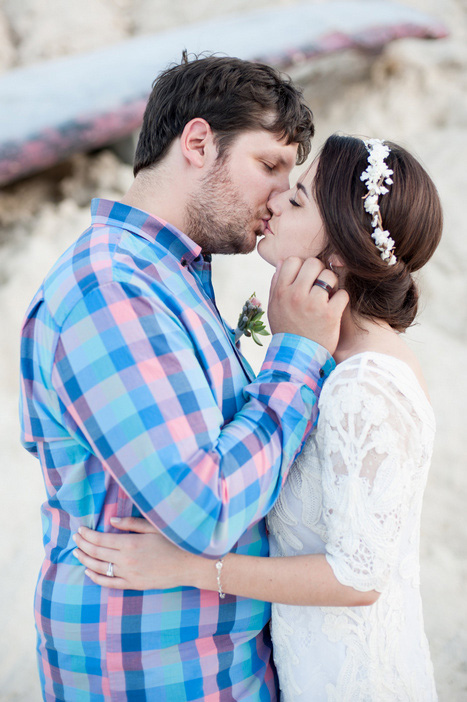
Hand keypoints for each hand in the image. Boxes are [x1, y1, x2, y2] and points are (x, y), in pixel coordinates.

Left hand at [73, 517, 196, 589]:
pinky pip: (109, 583)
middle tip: (74, 538)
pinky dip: (95, 577)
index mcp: (130, 543)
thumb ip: (131, 524)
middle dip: (82, 544)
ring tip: (77, 553)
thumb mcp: (153, 527)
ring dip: (85, 559)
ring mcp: (128, 574)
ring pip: (99, 568)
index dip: (87, 534)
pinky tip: (88, 571)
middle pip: (96, 552)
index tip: (80, 529)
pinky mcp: (133, 585)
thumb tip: (111, 521)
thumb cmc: (173, 542)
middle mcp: (126, 560)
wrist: (188, 565)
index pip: (100, 539)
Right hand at [267, 257, 348, 354]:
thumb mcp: (274, 308)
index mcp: (281, 292)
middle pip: (313, 263)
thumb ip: (276, 284)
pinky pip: (343, 293)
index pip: (292, 260)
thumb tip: (282, 262)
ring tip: (328, 295)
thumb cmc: (286, 330)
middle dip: (318, 271)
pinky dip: (341, 299)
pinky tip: (335, 307)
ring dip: (332, 284)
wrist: (297, 357)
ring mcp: (314, 304)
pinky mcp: (331, 314)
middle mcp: (296, 295)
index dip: (300, 266)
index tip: (304, 278)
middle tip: (319, 284)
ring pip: (329, 275)